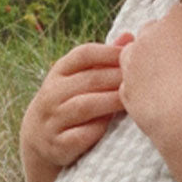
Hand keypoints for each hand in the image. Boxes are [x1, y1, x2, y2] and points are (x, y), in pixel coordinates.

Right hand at [20, 36, 130, 181]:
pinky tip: (112, 126)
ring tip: (132, 101)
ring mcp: (53, 120)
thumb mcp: (77, 79)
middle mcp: (52, 94)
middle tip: (142, 80)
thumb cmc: (69, 103)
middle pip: (89, 80)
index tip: (131, 57)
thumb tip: (130, 37)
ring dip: (111, 102)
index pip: (83, 54)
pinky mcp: (58, 145)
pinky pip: (81, 135)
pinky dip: (98, 129)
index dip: (110, 53)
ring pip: (84, 106)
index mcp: (58, 72)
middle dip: (117, 78)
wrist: (38, 140)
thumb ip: (102, 61)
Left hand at [118, 5, 181, 153]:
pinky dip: (139, 83)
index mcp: (170, 24)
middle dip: (163, 38)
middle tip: (180, 57)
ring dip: (145, 58)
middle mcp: (144, 40)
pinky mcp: (125, 91)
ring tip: (164, 74)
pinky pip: (130, 80)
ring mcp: (131, 66)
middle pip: (152, 30)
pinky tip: (155, 93)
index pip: (178, 11)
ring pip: (134, 53)